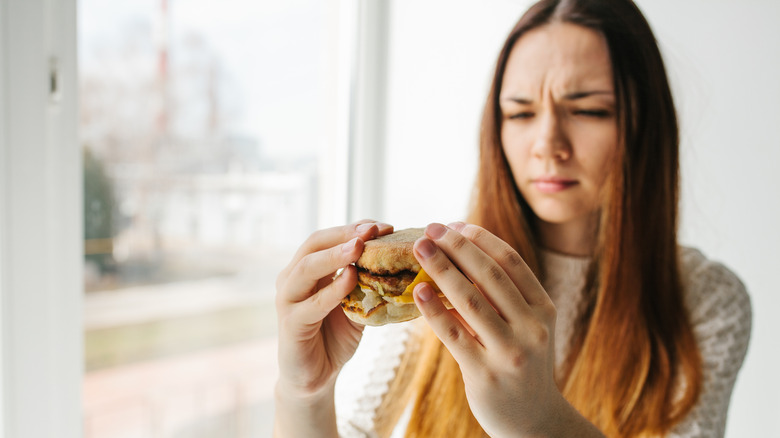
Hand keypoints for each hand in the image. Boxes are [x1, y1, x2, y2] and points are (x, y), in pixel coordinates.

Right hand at [275, 220, 392, 399]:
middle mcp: (292, 278)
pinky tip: (352, 279)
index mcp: (307, 268)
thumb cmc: (335, 334)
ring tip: (360, 246)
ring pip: (307, 267)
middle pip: (314, 244)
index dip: (354, 228)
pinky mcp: (291, 324)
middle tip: (372, 229)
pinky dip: (333, 289)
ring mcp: (287, 300)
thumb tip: (398, 256)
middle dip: (345, 234)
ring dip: (335, 255)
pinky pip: (312, 303)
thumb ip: (366, 280)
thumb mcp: (355, 302)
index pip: (328, 237)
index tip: (384, 225)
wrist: (316, 376)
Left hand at [411, 222, 567, 436]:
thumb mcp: (523, 327)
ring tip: (419, 248)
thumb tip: (454, 255)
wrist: (533, 420)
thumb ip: (498, 297)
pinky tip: (417, 290)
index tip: (455, 224)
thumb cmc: (519, 363)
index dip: (481, 239)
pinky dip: (433, 309)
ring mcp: (510, 352)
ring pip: (470, 300)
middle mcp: (532, 328)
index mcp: (543, 308)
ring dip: (441, 268)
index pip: (511, 262)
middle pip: (489, 275)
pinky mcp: (485, 374)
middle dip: (457, 246)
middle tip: (431, 228)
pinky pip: (453, 334)